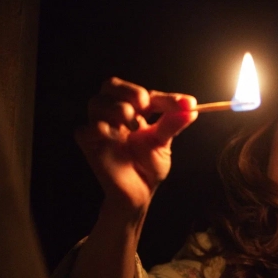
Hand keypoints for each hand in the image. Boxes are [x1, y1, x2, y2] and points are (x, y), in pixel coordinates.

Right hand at [74, 77, 196, 214]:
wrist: (138, 192)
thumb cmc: (148, 165)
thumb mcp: (164, 143)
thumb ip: (172, 124)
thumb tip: (190, 108)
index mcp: (133, 110)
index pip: (142, 93)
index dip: (164, 97)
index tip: (186, 104)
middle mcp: (114, 114)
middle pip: (111, 86)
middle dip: (130, 92)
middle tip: (145, 104)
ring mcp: (99, 127)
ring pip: (96, 103)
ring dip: (117, 109)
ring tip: (133, 125)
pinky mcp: (88, 144)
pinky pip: (86, 129)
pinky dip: (100, 129)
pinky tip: (117, 138)